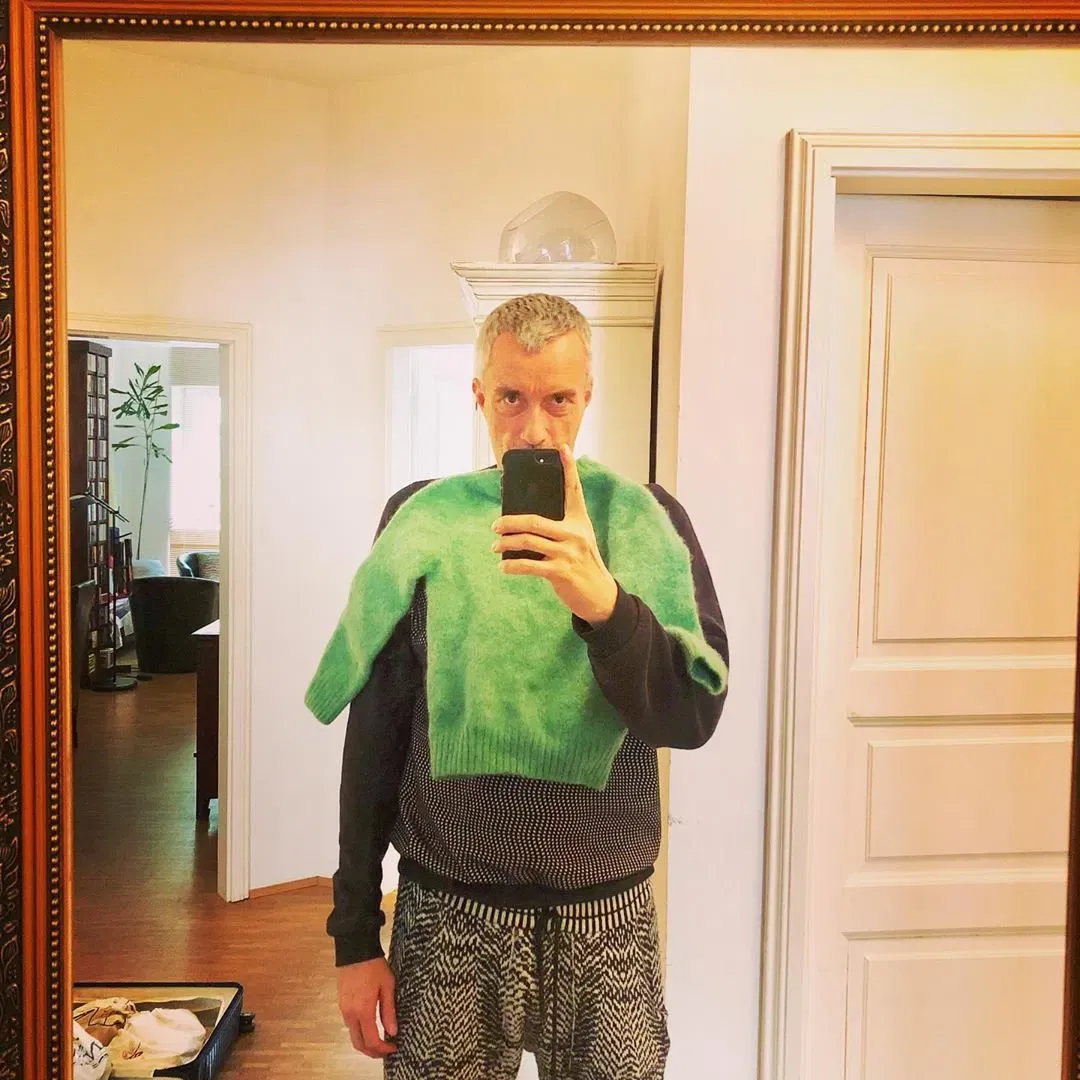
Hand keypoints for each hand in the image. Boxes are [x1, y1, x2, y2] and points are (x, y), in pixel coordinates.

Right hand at [337, 956, 397, 1057]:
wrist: (355, 949)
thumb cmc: (374, 966)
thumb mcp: (388, 986)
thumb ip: (389, 1011)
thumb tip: (392, 1032)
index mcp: (363, 1010)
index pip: (371, 1041)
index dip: (383, 1049)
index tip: (394, 1047)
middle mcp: (350, 1014)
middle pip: (358, 1043)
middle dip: (372, 1052)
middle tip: (386, 1050)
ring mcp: (343, 1008)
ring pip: (353, 1034)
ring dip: (365, 1042)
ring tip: (380, 1038)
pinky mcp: (341, 1002)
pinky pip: (349, 1024)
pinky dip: (359, 1030)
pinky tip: (370, 1025)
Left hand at [492, 444, 617, 625]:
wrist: (600, 595)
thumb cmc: (583, 564)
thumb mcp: (578, 540)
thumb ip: (559, 528)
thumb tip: (525, 524)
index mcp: (579, 521)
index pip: (574, 489)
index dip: (569, 468)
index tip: (562, 448)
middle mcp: (575, 533)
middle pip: (535, 521)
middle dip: (510, 521)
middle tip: (495, 525)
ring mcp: (568, 553)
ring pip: (528, 541)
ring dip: (506, 544)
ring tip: (495, 546)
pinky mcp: (560, 572)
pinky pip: (529, 565)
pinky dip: (512, 566)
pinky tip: (503, 567)